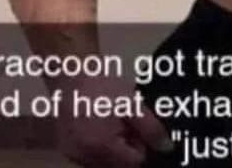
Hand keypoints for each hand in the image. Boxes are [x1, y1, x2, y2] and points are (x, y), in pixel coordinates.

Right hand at [55, 76, 172, 167]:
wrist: (71, 73)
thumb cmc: (101, 86)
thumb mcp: (131, 104)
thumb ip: (150, 128)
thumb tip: (166, 147)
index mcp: (102, 147)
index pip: (134, 162)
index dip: (142, 145)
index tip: (139, 127)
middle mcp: (84, 157)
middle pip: (117, 165)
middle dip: (127, 147)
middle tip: (126, 121)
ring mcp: (72, 154)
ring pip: (102, 162)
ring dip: (112, 148)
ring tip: (111, 120)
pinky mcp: (65, 148)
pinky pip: (87, 156)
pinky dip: (97, 145)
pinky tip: (98, 124)